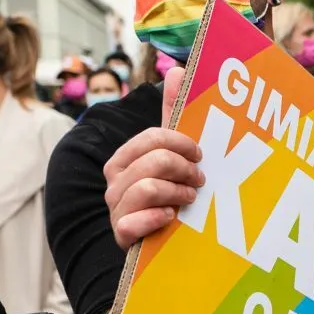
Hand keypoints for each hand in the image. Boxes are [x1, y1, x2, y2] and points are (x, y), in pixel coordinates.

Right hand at [103, 68, 202, 250]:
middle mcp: (114, 182)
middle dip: (185, 169)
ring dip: (178, 193)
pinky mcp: (121, 235)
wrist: (158, 243)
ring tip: (190, 199)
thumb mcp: (171, 154)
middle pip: (155, 161)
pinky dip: (157, 219)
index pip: (152, 137)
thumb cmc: (165, 194)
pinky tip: (170, 219)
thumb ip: (173, 116)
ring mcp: (116, 209)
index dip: (182, 143)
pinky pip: (135, 221)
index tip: (200, 154)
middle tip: (199, 180)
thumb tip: (179, 69)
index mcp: (123, 158)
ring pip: (150, 188)